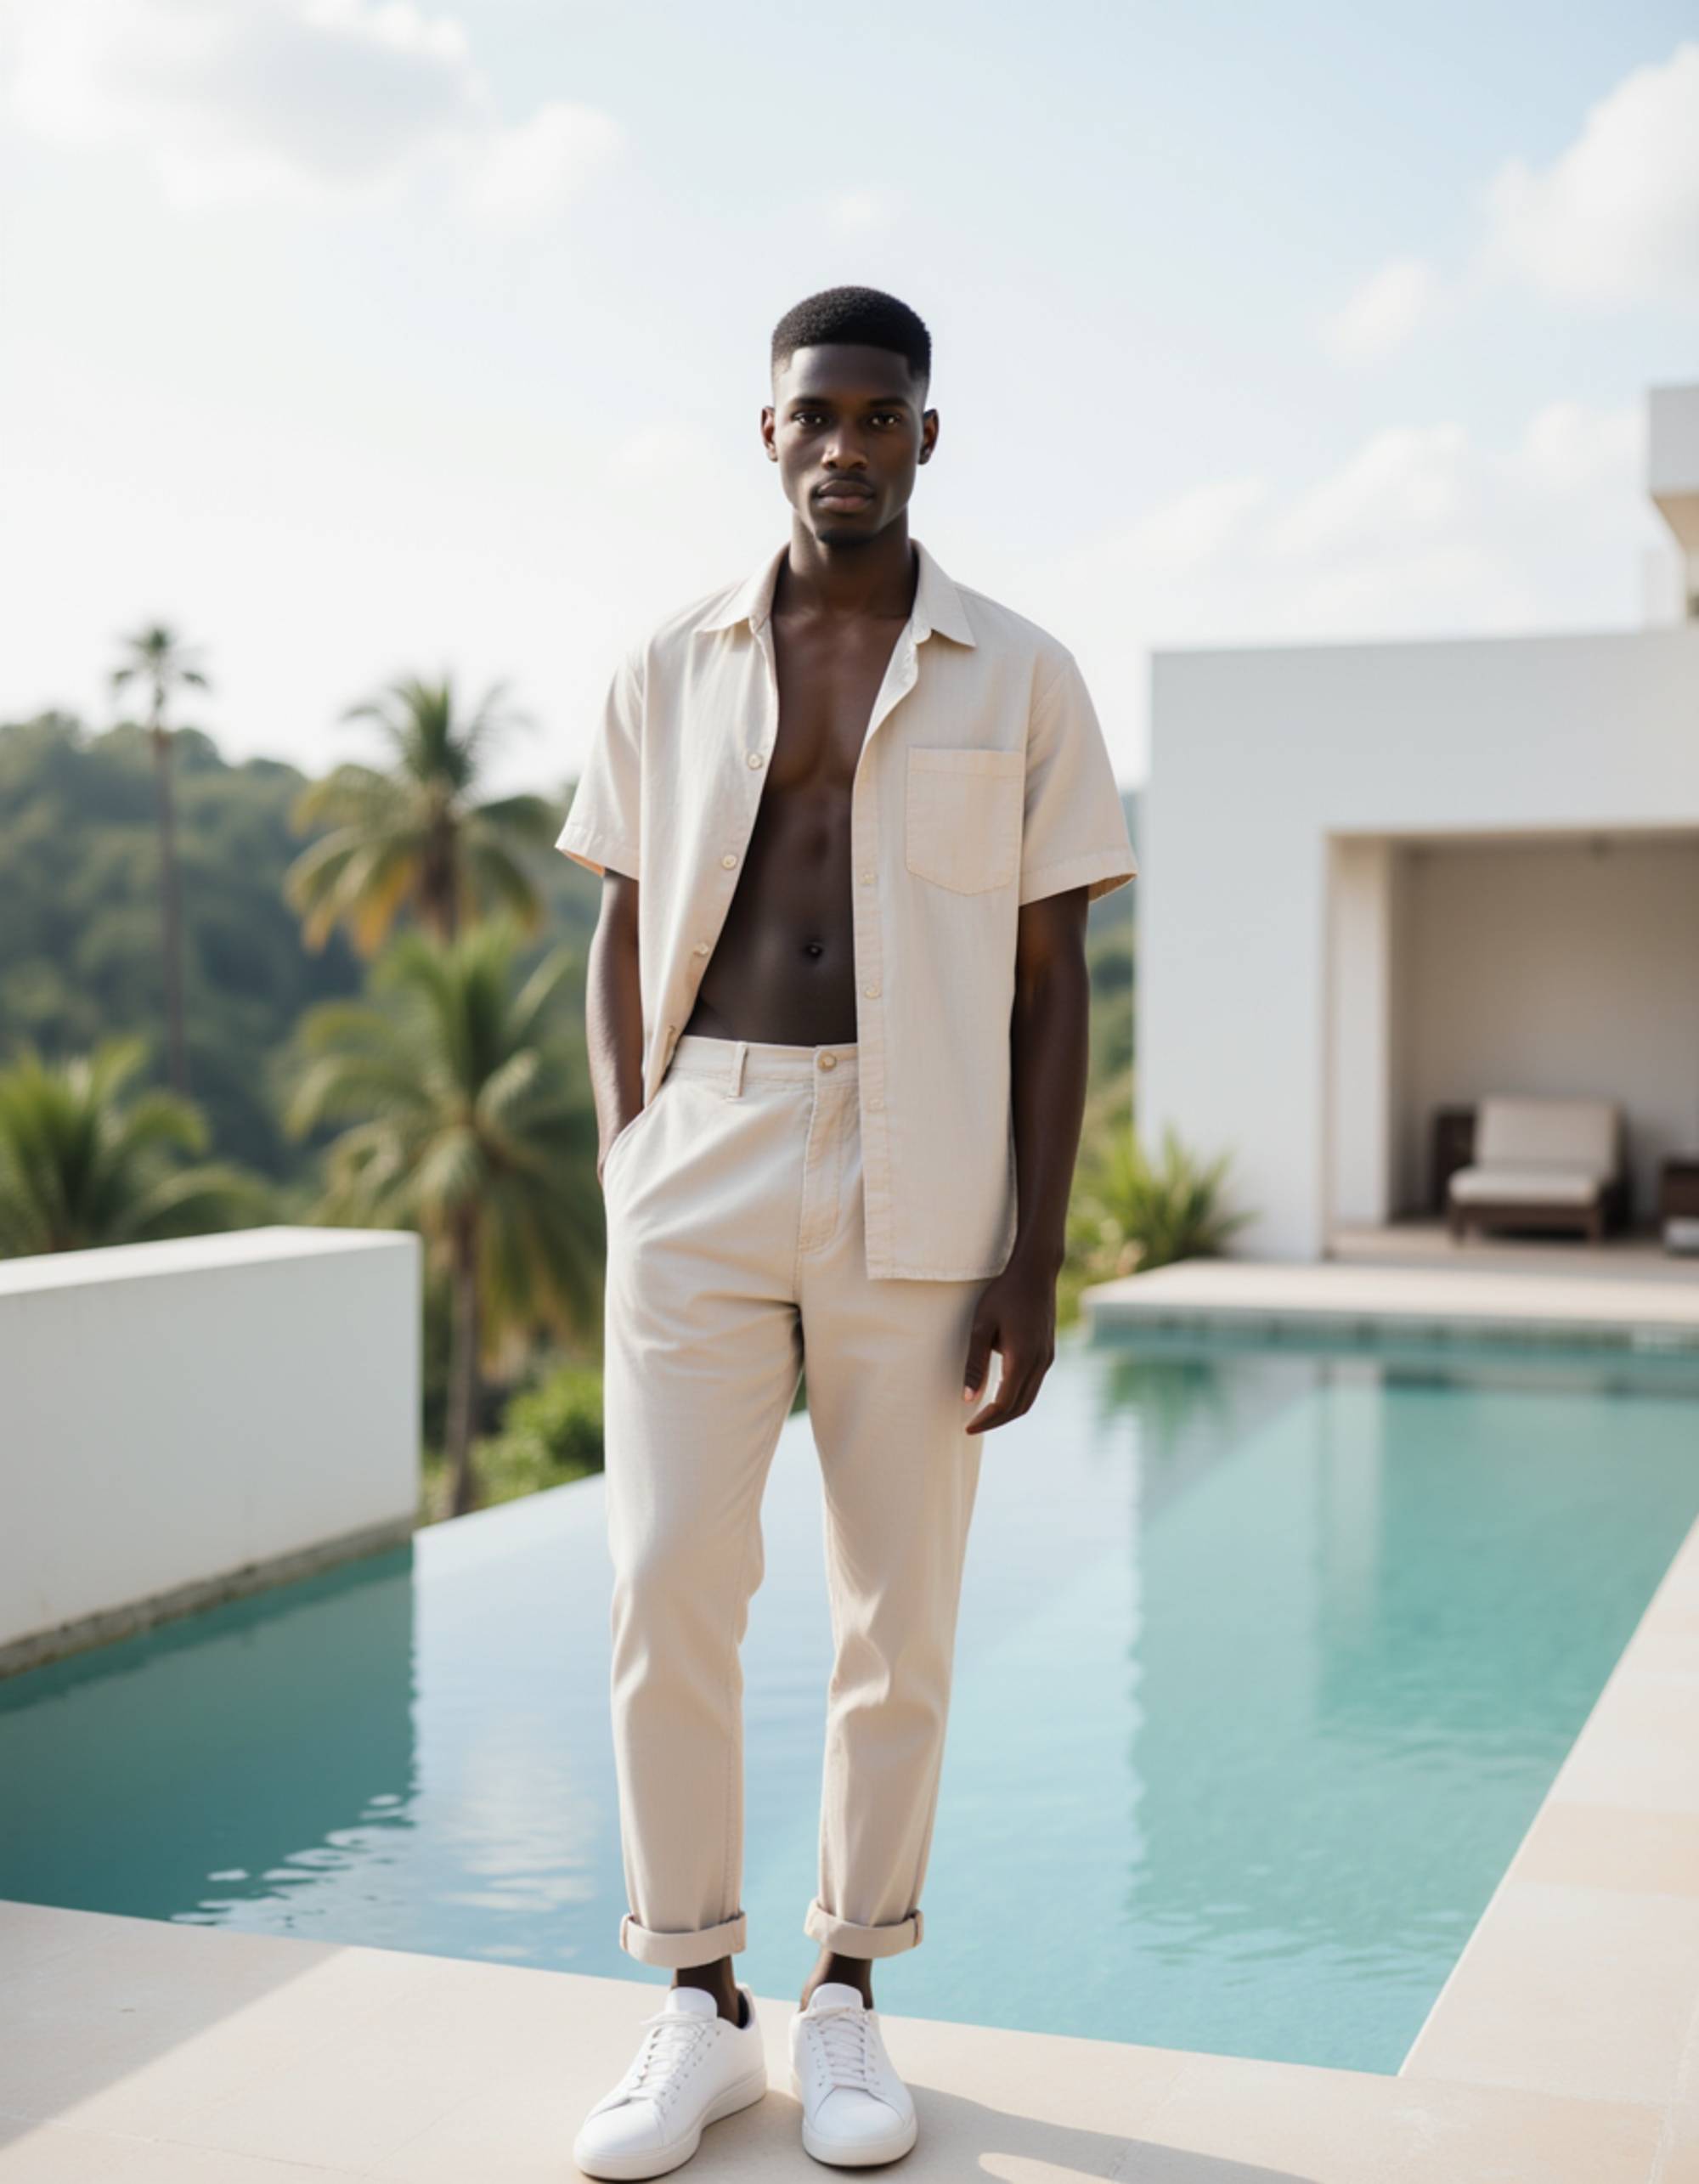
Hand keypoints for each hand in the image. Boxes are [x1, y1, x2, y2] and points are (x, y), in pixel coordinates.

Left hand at [961, 1252, 1058, 1434]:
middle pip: (1019, 1407)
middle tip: (973, 1426)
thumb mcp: (981, 1326)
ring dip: (1008, 1411)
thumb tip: (968, 1398)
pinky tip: (1001, 1393)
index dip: (985, 1419)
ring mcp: (1047, 1358)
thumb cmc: (1004, 1294)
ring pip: (1029, 1398)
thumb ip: (974, 1363)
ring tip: (985, 1415)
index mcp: (1022, 1358)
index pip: (1004, 1403)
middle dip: (996, 1421)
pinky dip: (1018, 1397)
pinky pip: (1034, 1385)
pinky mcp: (1048, 1352)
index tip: (966, 1427)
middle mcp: (1040, 1363)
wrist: (1036, 1271)